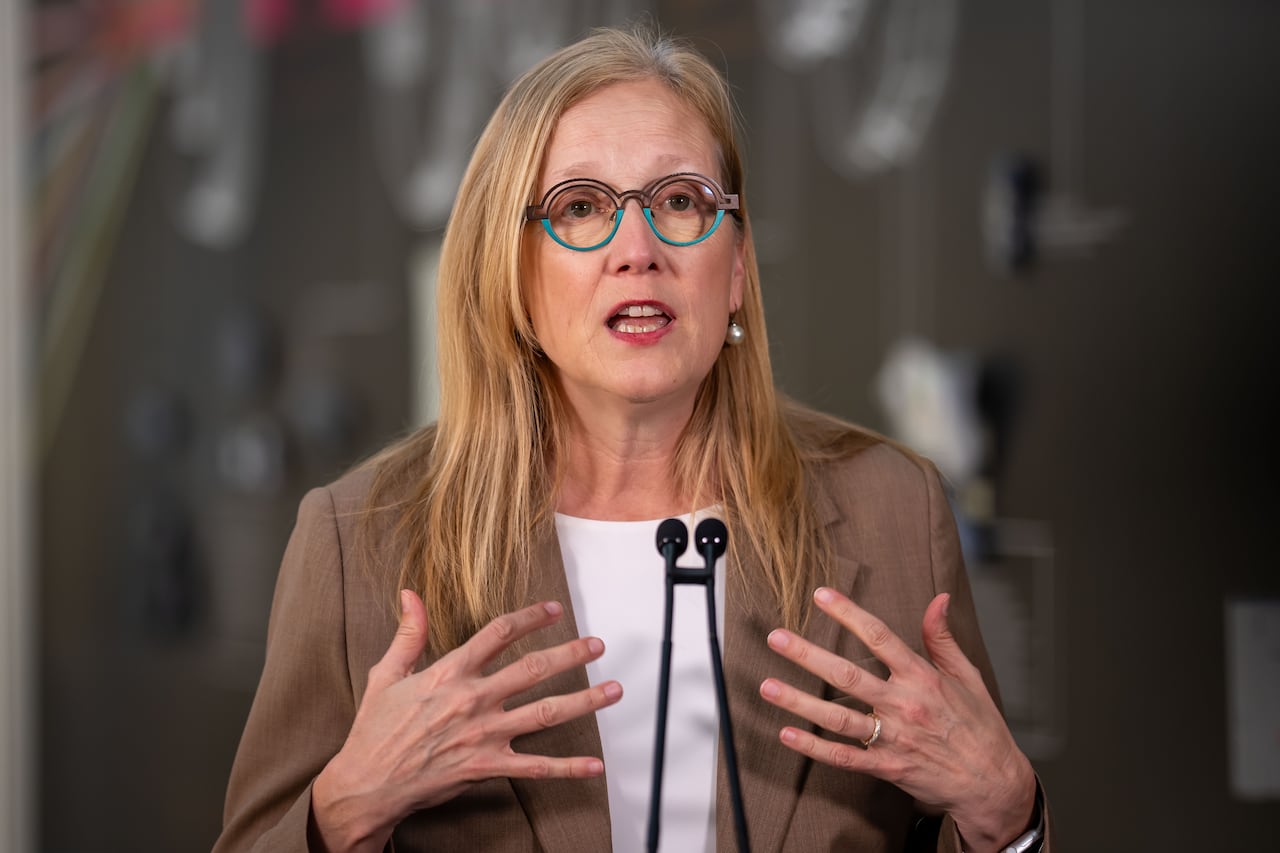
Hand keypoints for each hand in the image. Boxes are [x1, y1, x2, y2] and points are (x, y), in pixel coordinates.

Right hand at [309, 591, 621, 852]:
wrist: (366, 785)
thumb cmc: (375, 730)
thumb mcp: (386, 674)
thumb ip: (408, 633)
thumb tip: (411, 593)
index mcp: (449, 673)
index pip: (498, 635)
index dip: (530, 618)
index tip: (553, 609)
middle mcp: (472, 700)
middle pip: (531, 670)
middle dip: (570, 655)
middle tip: (598, 645)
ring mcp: (483, 735)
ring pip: (544, 714)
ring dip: (583, 701)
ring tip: (613, 690)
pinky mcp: (487, 767)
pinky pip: (535, 768)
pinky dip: (567, 768)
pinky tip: (594, 766)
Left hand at [759, 588, 1035, 852]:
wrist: (993, 783)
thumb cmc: (980, 727)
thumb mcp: (967, 677)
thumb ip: (943, 638)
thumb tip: (939, 599)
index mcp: (922, 677)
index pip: (879, 637)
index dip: (848, 614)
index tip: (821, 595)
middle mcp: (904, 705)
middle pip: (848, 676)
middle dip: (809, 655)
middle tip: (777, 638)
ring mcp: (893, 738)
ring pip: (838, 718)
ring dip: (800, 702)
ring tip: (768, 686)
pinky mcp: (888, 767)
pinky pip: (844, 757)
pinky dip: (815, 748)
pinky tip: (788, 734)